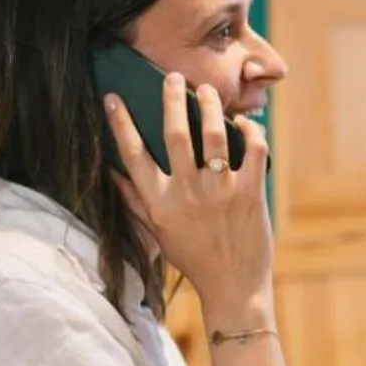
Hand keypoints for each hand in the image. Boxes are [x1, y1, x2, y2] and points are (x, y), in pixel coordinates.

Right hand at [104, 72, 272, 326]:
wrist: (233, 289)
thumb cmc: (194, 260)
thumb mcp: (158, 233)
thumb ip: (136, 201)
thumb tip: (112, 172)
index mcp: (159, 203)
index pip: (132, 155)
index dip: (121, 124)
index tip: (112, 98)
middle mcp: (186, 194)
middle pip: (174, 134)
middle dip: (171, 99)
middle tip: (172, 77)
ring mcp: (220, 193)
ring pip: (213, 135)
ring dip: (209, 107)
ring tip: (206, 91)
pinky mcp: (251, 195)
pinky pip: (253, 151)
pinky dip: (250, 132)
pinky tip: (244, 123)